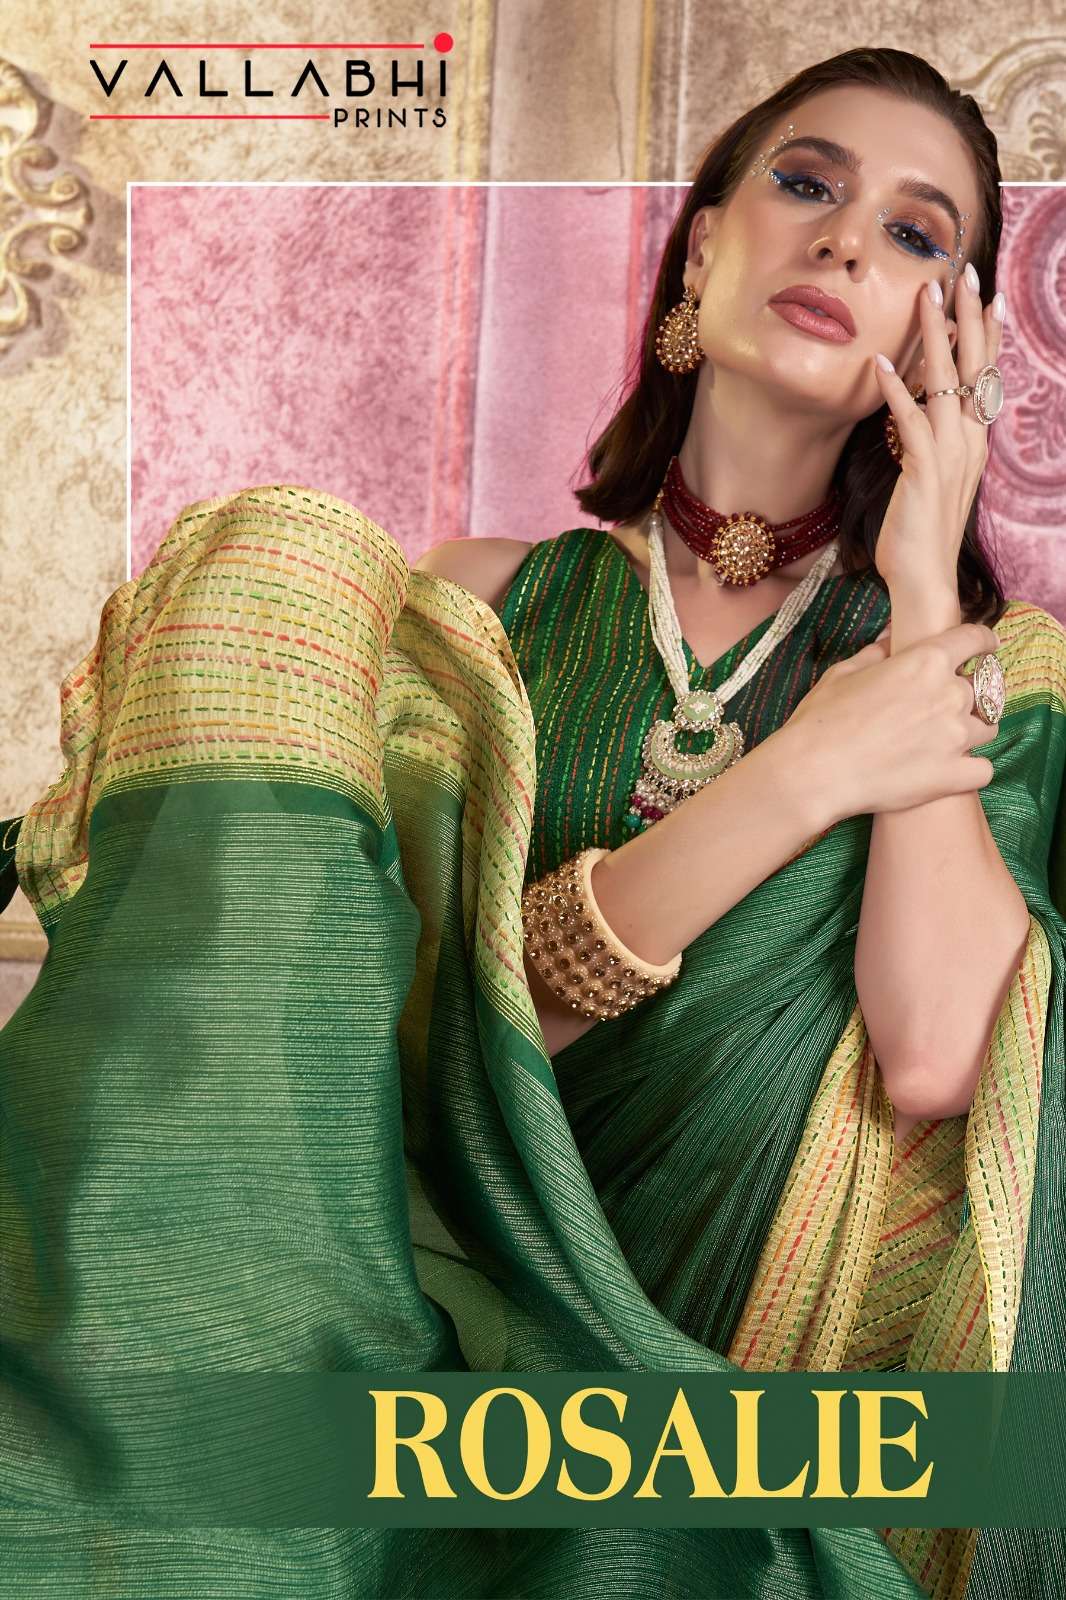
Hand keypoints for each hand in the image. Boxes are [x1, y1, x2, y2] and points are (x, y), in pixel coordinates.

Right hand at [777, 618, 1001, 826]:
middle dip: (967, 694)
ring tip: (946, 740)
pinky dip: (972, 770)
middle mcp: (950, 694)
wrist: (814, 771)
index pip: (974, 639)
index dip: (982, 640)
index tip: (985, 646)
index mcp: (926, 661)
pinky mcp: (954, 775)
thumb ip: (877, 652)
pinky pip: (984, 770)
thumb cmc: (823, 719)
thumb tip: (890, 639)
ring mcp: (957, 737)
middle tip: (941, 707)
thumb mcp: (844, 672)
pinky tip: (951, 771)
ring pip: (988, 728)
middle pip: (983, 688)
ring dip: (972, 730)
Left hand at [872, 267, 1004, 598]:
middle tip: (964, 273)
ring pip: (948, 383)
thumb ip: (928, 443)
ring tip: (925, 295)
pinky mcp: (924, 472)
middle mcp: (969, 442)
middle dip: (969, 317)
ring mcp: (950, 456)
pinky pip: (911, 422)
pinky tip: (882, 363)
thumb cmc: (919, 532)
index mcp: (973, 442)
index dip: (986, 334)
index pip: (985, 376)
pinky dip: (898, 390)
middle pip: (975, 367)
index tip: (985, 294)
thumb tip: (917, 412)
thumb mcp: (929, 478)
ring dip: (935, 336)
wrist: (924, 579)